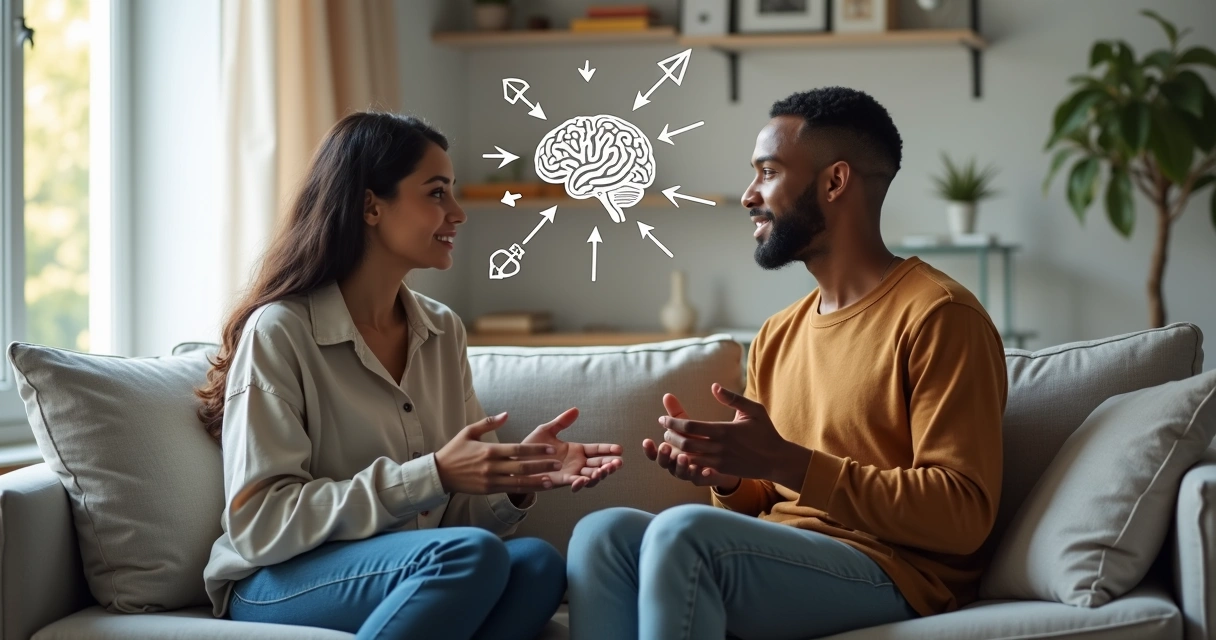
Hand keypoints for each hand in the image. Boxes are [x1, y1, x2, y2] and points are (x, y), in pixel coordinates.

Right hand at [435, 413, 562, 494]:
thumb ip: (489, 422)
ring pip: (518, 481)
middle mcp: (491, 466)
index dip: (536, 450)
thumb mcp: (469, 432)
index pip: (518, 449)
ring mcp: (490, 480)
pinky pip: (510, 489)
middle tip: (558, 464)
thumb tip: (506, 414)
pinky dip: (525, 489)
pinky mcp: (488, 490)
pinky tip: (537, 488)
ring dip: (537, 481)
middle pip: (522, 466)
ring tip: (554, 479)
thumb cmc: (454, 450)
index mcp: (489, 450)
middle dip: (542, 465)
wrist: (439, 473)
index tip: (552, 449)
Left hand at [522, 408, 623, 491]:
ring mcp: (570, 473)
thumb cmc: (531, 447)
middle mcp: (576, 463)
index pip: (597, 450)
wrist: (515, 462)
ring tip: (604, 471)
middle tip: (618, 463)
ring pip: (590, 476)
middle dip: (609, 465)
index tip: (620, 449)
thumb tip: (576, 409)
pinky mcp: (559, 481)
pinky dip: (580, 482)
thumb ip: (561, 422)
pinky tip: (585, 479)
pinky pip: (572, 483)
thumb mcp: (547, 430)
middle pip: (598, 464)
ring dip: (598, 475)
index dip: (608, 450)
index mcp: (576, 450)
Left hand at [660, 384, 810, 488]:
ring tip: (669, 442)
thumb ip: (733, 398)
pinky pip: (698, 468)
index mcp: (724, 430)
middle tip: (664, 430)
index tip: (663, 419)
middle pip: (686, 444)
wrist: (776, 460)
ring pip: (689, 458)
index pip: (690, 427)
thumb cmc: (765, 432)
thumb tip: (714, 386)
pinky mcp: (722, 471)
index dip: (673, 423)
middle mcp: (720, 447)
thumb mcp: (753, 410)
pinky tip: (680, 456)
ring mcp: (720, 461)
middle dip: (671, 437)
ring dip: (675, 451)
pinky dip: (686, 462)